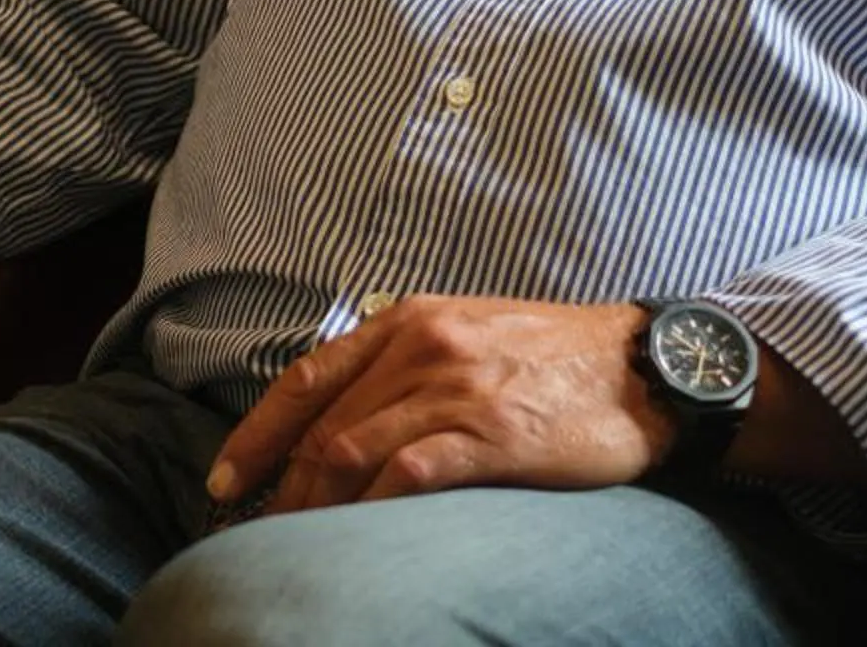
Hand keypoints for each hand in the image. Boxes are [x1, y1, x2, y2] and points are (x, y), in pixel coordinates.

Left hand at [206, 296, 674, 515]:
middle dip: (279, 485)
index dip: (256, 433)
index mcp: (408, 320)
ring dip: (314, 507)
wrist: (642, 366)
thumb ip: (404, 361)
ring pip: (352, 452)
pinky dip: (369, 510)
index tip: (224, 479)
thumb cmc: (553, 357)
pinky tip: (356, 538)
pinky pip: (408, 475)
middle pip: (322, 425)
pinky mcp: (492, 436)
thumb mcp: (466, 332)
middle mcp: (422, 347)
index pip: (306, 377)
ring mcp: (455, 391)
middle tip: (258, 531)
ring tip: (297, 545)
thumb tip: (342, 413)